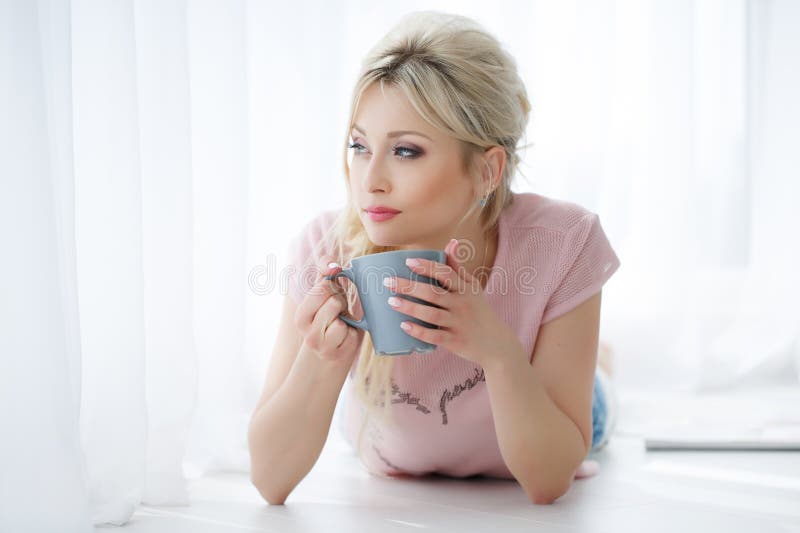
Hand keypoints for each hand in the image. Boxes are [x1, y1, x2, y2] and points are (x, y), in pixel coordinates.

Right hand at [295, 254, 363, 364]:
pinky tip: (345, 337)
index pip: (322, 287)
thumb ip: (325, 272)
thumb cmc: (331, 316)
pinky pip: (350, 335)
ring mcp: (320, 345)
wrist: (332, 352)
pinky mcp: (335, 354)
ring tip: (341, 324)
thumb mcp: (324, 294)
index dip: (334, 287)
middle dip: (341, 303)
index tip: (332, 294)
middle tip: (338, 311)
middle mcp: (306, 331)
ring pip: (341, 320)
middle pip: (334, 301)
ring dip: (346, 320)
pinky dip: (352, 334)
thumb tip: (332, 264)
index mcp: (301, 314)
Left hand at [384, 239, 519, 367]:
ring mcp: (458, 323)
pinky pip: (435, 336)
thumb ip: (458, 267)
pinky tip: (404, 326)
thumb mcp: (472, 287)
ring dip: (410, 307)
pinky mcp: (455, 341)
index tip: (408, 262)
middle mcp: (462, 304)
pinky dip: (419, 331)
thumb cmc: (479, 310)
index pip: (445, 274)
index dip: (426, 266)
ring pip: (432, 314)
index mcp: (465, 288)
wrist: (495, 342)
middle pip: (433, 293)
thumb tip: (451, 242)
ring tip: (391, 301)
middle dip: (409, 286)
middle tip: (387, 282)